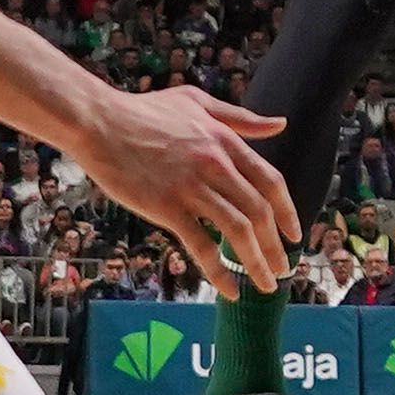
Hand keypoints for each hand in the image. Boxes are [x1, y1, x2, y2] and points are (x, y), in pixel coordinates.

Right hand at [74, 84, 293, 289]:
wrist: (99, 121)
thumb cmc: (144, 111)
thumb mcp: (198, 103)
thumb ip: (240, 118)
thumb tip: (279, 124)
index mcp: (225, 142)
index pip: (270, 182)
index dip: (287, 212)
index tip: (294, 235)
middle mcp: (216, 165)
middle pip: (259, 212)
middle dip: (276, 246)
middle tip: (283, 269)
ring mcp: (192, 187)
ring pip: (238, 231)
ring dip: (257, 263)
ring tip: (265, 284)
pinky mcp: (167, 207)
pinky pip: (202, 246)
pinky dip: (220, 271)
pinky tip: (230, 290)